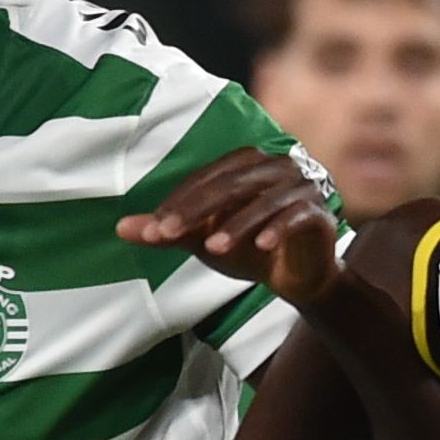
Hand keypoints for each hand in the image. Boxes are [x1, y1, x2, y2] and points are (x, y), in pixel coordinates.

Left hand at [118, 146, 342, 305]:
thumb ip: (169, 232)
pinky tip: (260, 247)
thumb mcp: (205, 241)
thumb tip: (120, 228)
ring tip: (212, 249)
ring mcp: (301, 185)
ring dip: (238, 224)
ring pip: (265, 199)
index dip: (178, 203)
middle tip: (169, 234)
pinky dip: (278, 229)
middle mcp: (275, 166)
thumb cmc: (249, 248)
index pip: (206, 179)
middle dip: (197, 210)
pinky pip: (297, 216)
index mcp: (245, 163)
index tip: (153, 231)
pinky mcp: (320, 211)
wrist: (297, 275)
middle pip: (231, 183)